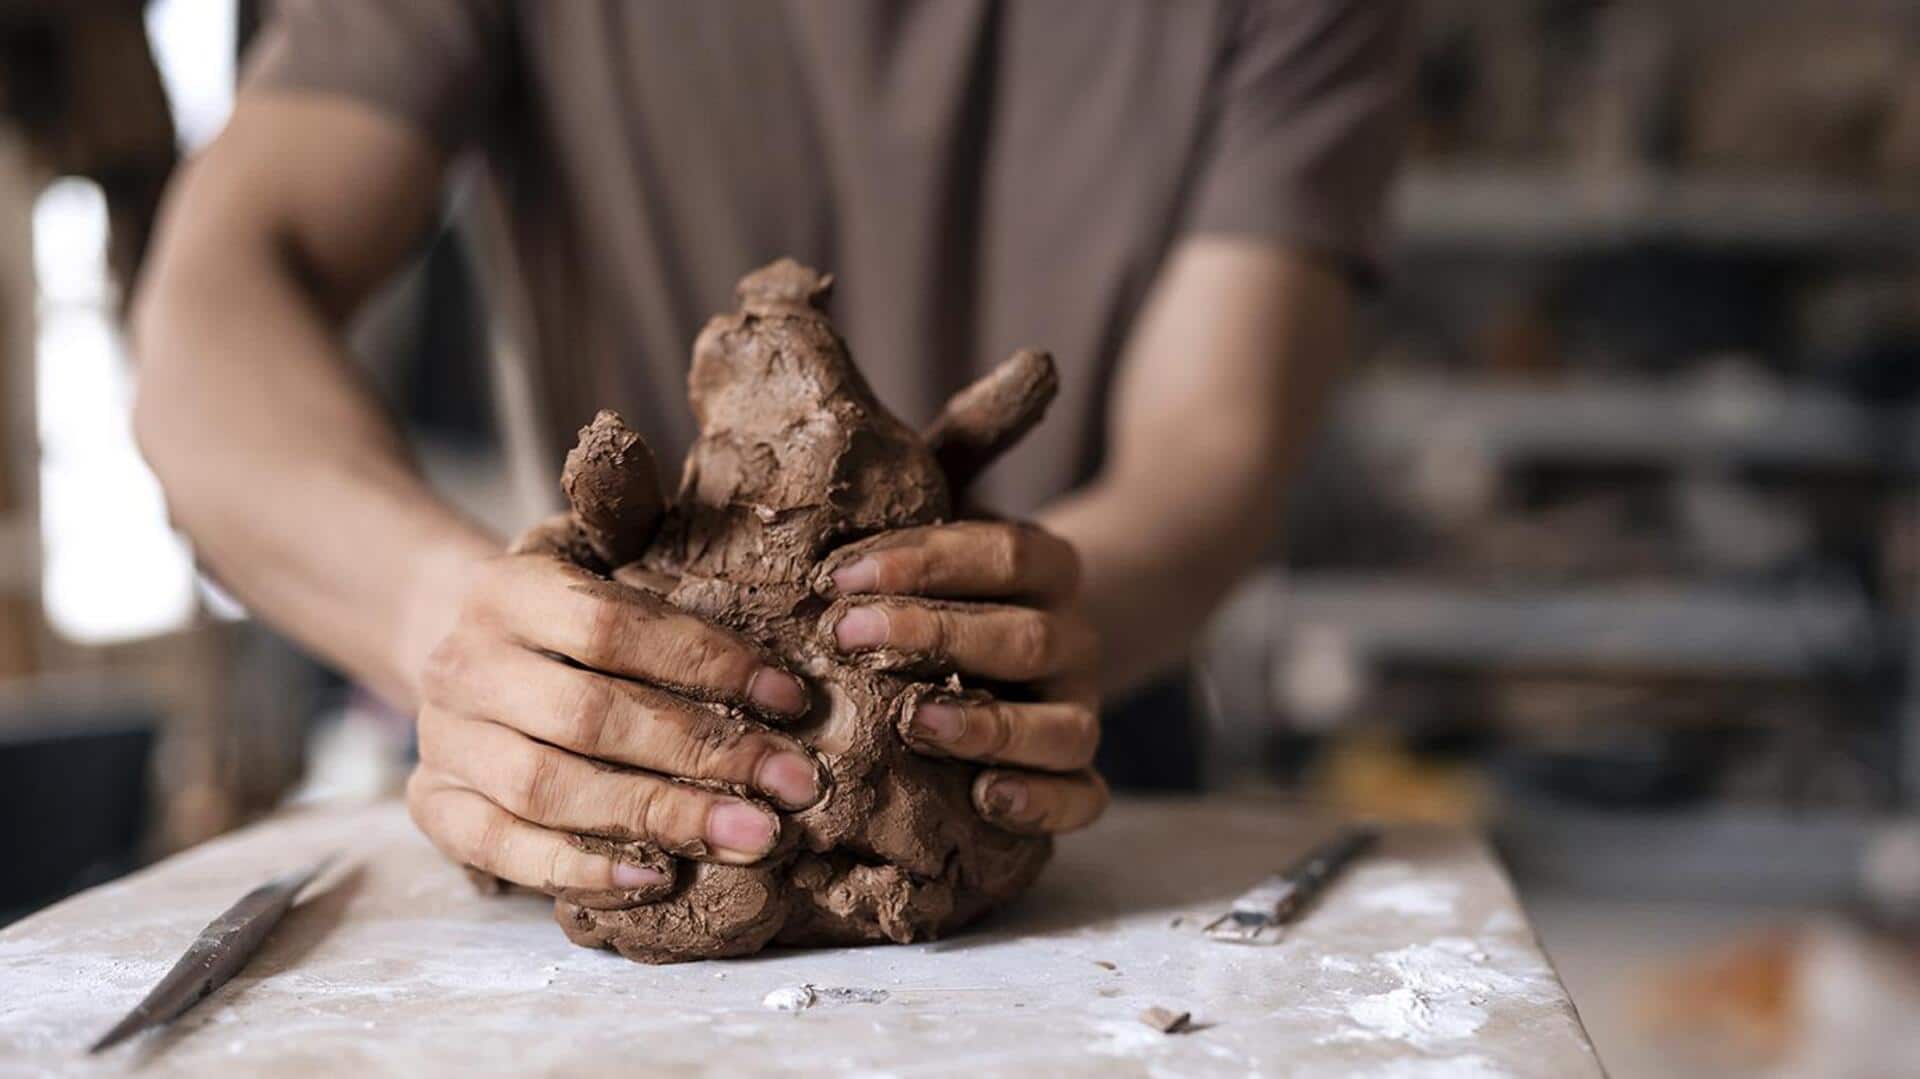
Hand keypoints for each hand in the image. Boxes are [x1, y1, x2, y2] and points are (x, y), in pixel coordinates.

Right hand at [406, 550, 821, 896]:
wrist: (450, 638)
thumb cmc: (564, 612)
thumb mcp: (600, 559)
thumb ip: (666, 576)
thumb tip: (793, 633)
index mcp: (508, 589)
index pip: (613, 627)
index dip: (708, 663)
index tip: (790, 699)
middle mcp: (464, 664)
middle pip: (589, 716)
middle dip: (704, 753)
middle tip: (791, 785)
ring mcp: (443, 740)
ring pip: (549, 789)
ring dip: (659, 817)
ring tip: (750, 835)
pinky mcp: (433, 803)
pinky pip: (501, 849)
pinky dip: (579, 868)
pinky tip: (657, 875)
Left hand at [819, 521, 1108, 834]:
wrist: (1026, 654)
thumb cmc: (950, 604)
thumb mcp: (934, 566)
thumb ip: (895, 561)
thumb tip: (798, 557)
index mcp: (1050, 571)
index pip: (1005, 553)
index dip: (926, 561)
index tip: (841, 576)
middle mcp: (1076, 641)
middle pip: (1026, 637)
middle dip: (934, 636)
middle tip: (848, 637)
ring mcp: (1082, 712)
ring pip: (1063, 726)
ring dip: (985, 725)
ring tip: (912, 722)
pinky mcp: (1081, 776)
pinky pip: (1083, 798)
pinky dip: (1040, 803)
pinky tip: (983, 799)